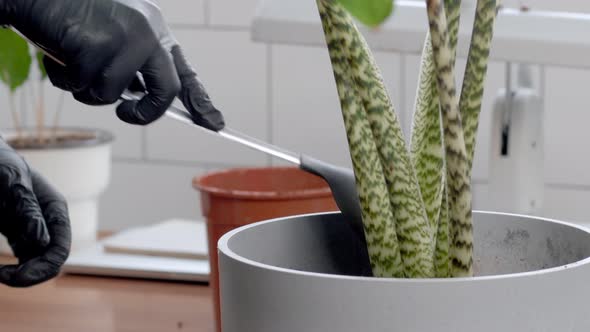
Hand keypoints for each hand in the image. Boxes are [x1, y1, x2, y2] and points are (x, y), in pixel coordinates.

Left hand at [0, 139, 70, 286]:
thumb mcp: (11, 180)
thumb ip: (27, 208)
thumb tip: (42, 240)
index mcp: (55, 209)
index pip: (60, 248)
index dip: (41, 268)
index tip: (11, 275)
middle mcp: (49, 222)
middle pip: (51, 260)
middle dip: (30, 274)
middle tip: (1, 275)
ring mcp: (34, 230)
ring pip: (38, 263)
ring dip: (20, 273)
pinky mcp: (18, 234)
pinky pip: (23, 259)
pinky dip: (12, 267)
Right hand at [3, 0, 224, 129]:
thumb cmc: (73, 18)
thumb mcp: (113, 38)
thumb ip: (133, 66)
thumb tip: (142, 99)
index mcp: (154, 29)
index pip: (184, 71)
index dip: (199, 100)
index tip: (214, 123)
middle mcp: (147, 31)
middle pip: (166, 91)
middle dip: (145, 113)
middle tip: (126, 113)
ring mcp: (124, 37)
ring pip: (113, 95)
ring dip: (87, 89)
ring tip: (72, 62)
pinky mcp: (96, 44)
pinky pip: (84, 87)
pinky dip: (66, 80)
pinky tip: (58, 55)